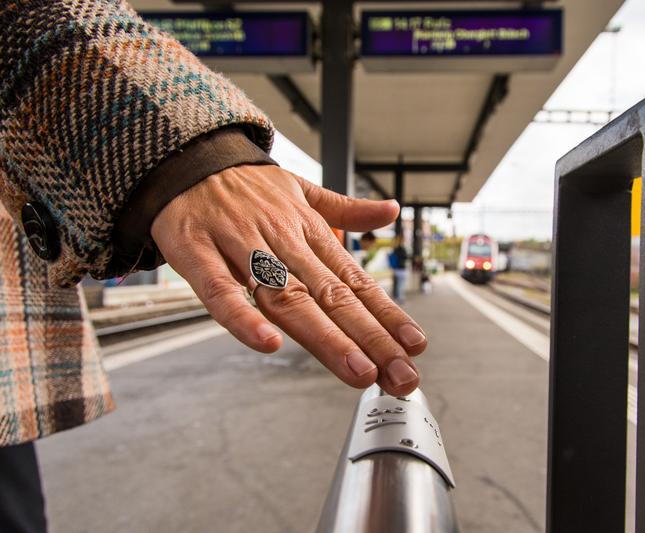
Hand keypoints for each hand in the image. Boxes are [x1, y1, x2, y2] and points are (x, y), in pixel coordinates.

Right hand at [151, 164, 426, 395]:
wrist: (183, 156)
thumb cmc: (245, 186)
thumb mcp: (301, 189)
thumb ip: (346, 209)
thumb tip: (392, 211)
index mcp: (308, 231)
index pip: (354, 279)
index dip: (386, 314)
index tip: (415, 344)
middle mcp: (281, 240)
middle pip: (330, 296)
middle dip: (370, 338)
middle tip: (401, 374)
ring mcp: (239, 245)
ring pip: (285, 296)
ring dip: (324, 335)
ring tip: (358, 369)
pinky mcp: (195, 250)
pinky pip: (219, 288)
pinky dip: (241, 316)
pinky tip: (267, 343)